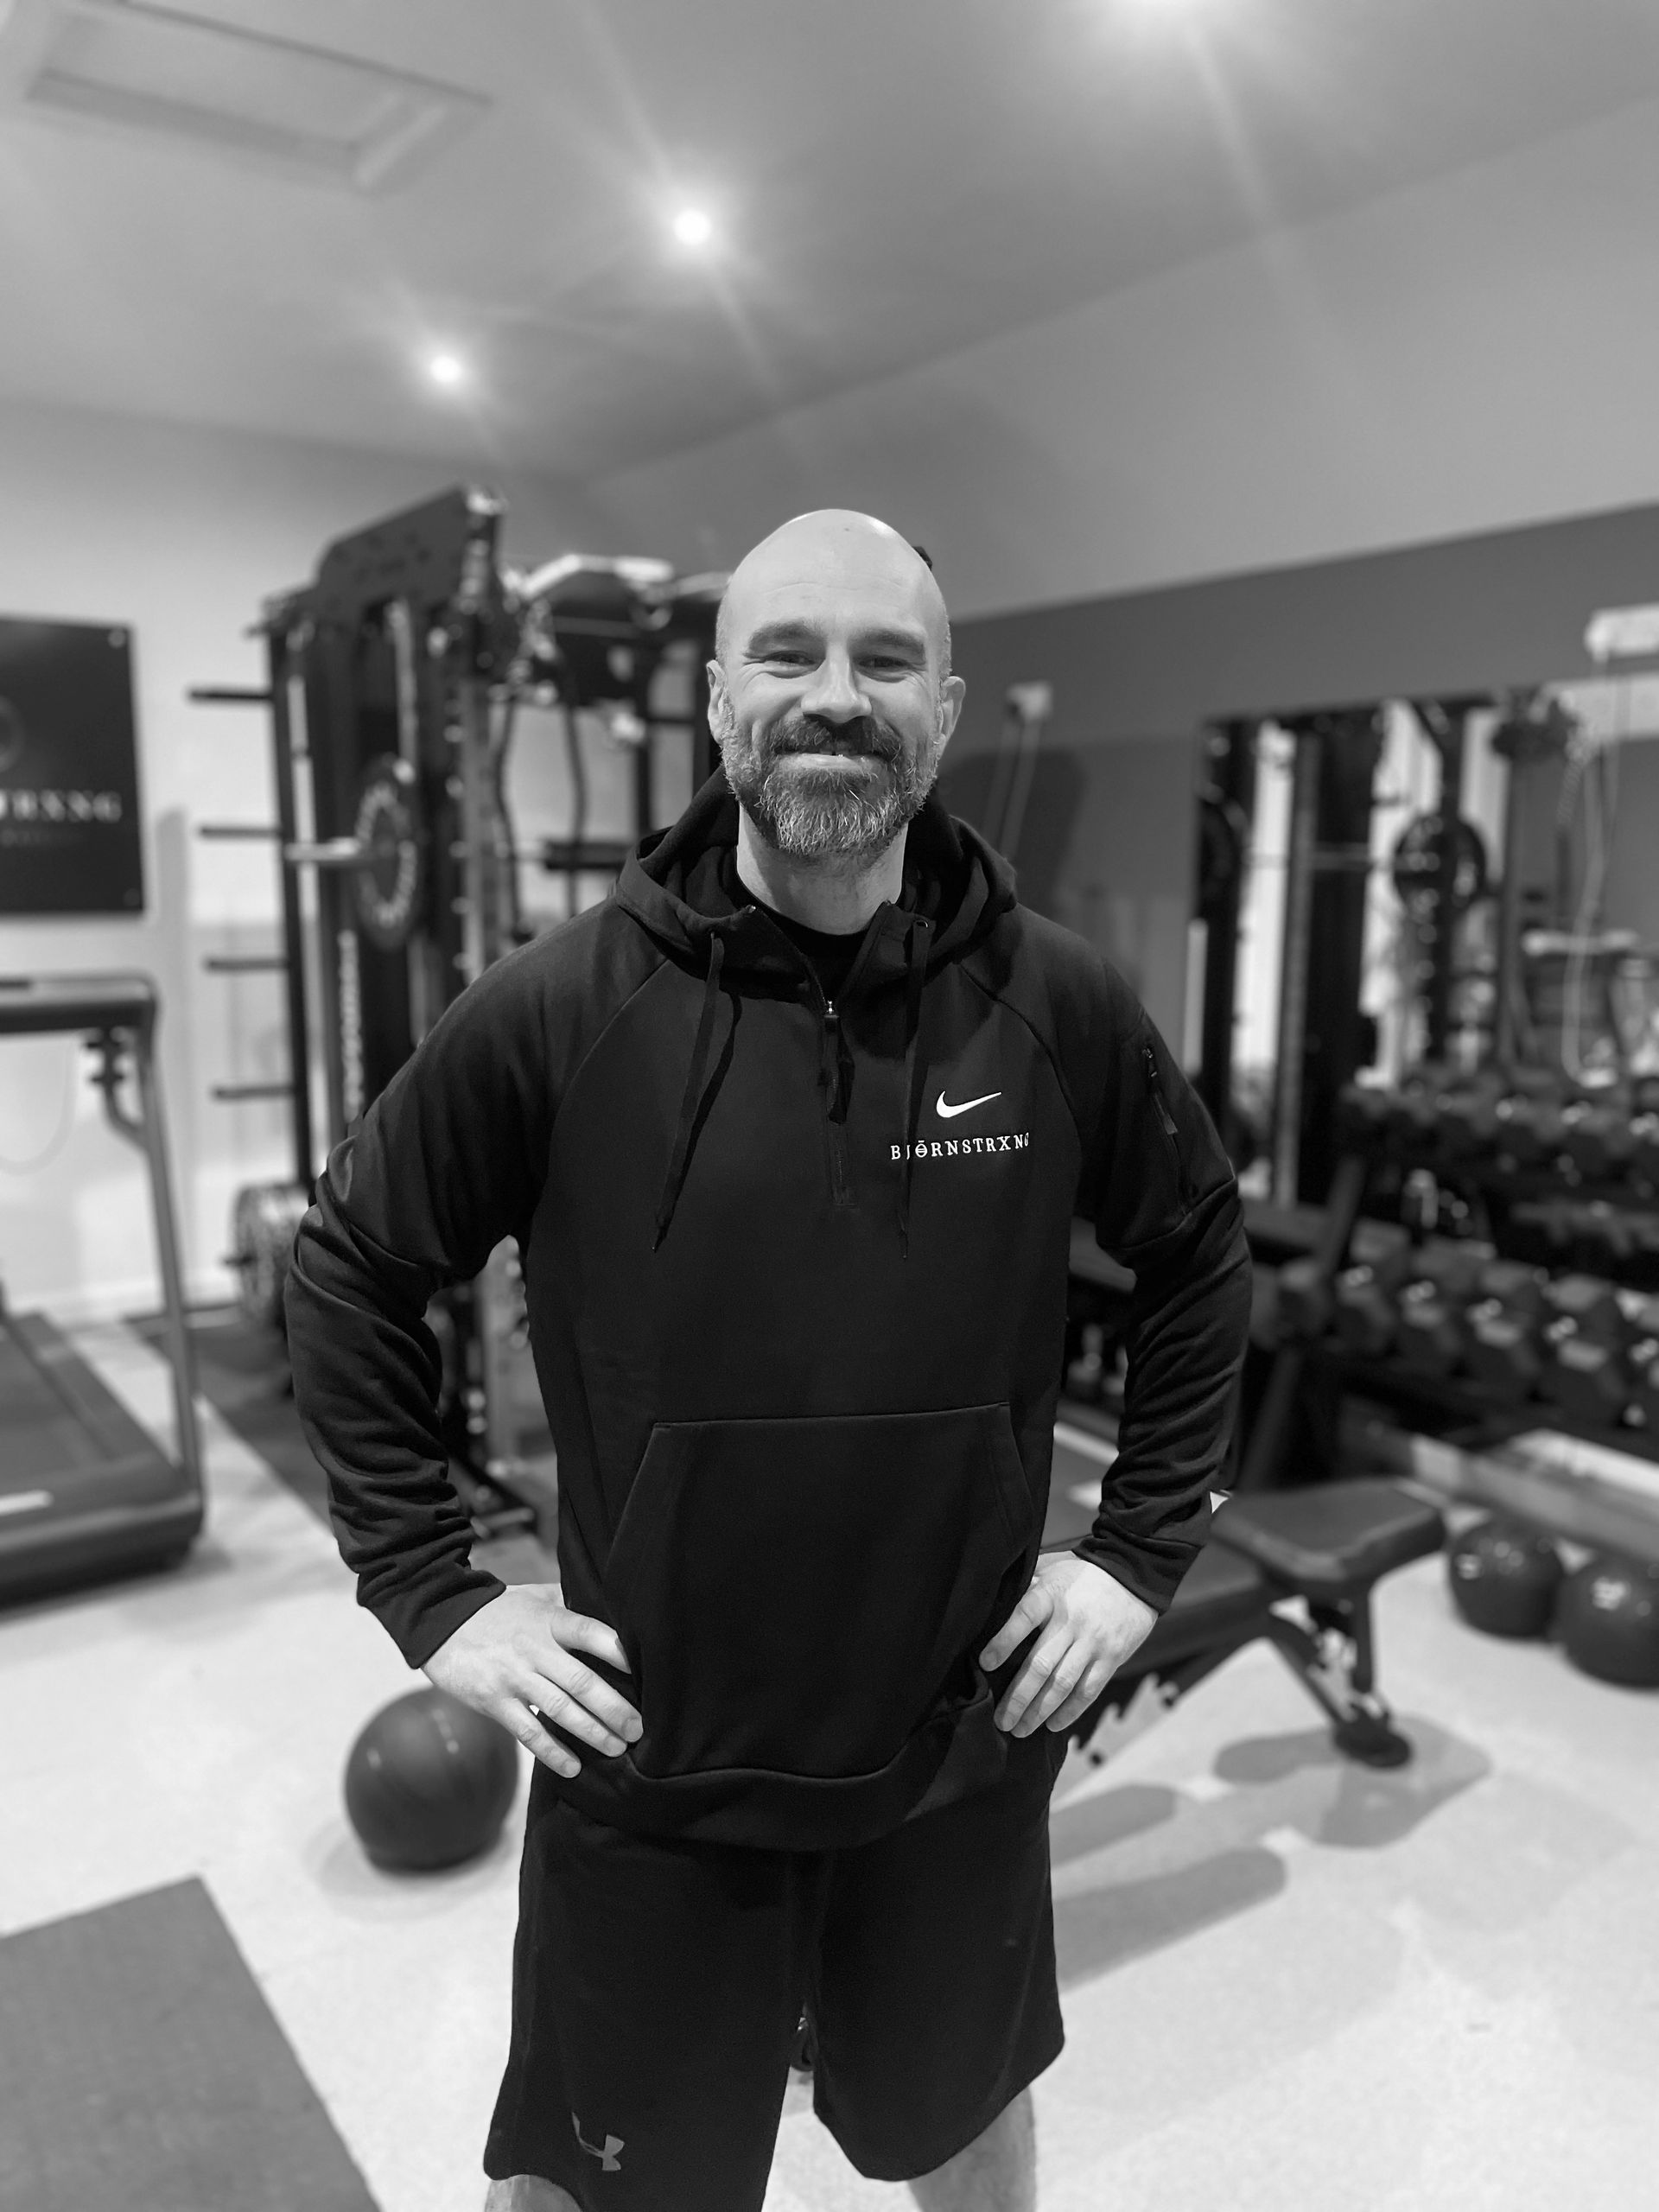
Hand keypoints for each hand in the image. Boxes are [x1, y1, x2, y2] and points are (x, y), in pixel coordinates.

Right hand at [422, 1583, 641, 1779]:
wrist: (439, 1621)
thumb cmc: (497, 1609)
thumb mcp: (534, 1596)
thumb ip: (569, 1604)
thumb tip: (610, 1610)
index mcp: (550, 1621)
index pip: (591, 1633)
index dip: (619, 1651)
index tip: (644, 1671)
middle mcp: (535, 1650)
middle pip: (582, 1681)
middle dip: (614, 1708)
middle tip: (638, 1729)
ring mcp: (515, 1677)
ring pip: (560, 1710)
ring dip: (591, 1732)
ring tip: (617, 1748)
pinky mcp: (494, 1701)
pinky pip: (528, 1731)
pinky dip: (552, 1751)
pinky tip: (573, 1767)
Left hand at [979, 1554, 1157, 1736]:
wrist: (1134, 1576)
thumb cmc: (1083, 1574)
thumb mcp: (1052, 1566)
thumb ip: (1026, 1582)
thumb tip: (994, 1602)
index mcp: (1052, 1594)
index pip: (1023, 1617)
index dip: (1003, 1642)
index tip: (985, 1663)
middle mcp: (1071, 1621)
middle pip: (1040, 1664)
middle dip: (1018, 1696)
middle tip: (1001, 1719)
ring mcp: (1093, 1642)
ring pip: (1062, 1683)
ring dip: (1039, 1711)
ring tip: (1020, 1729)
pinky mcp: (1111, 1657)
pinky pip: (1088, 1690)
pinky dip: (1070, 1711)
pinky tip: (1053, 1724)